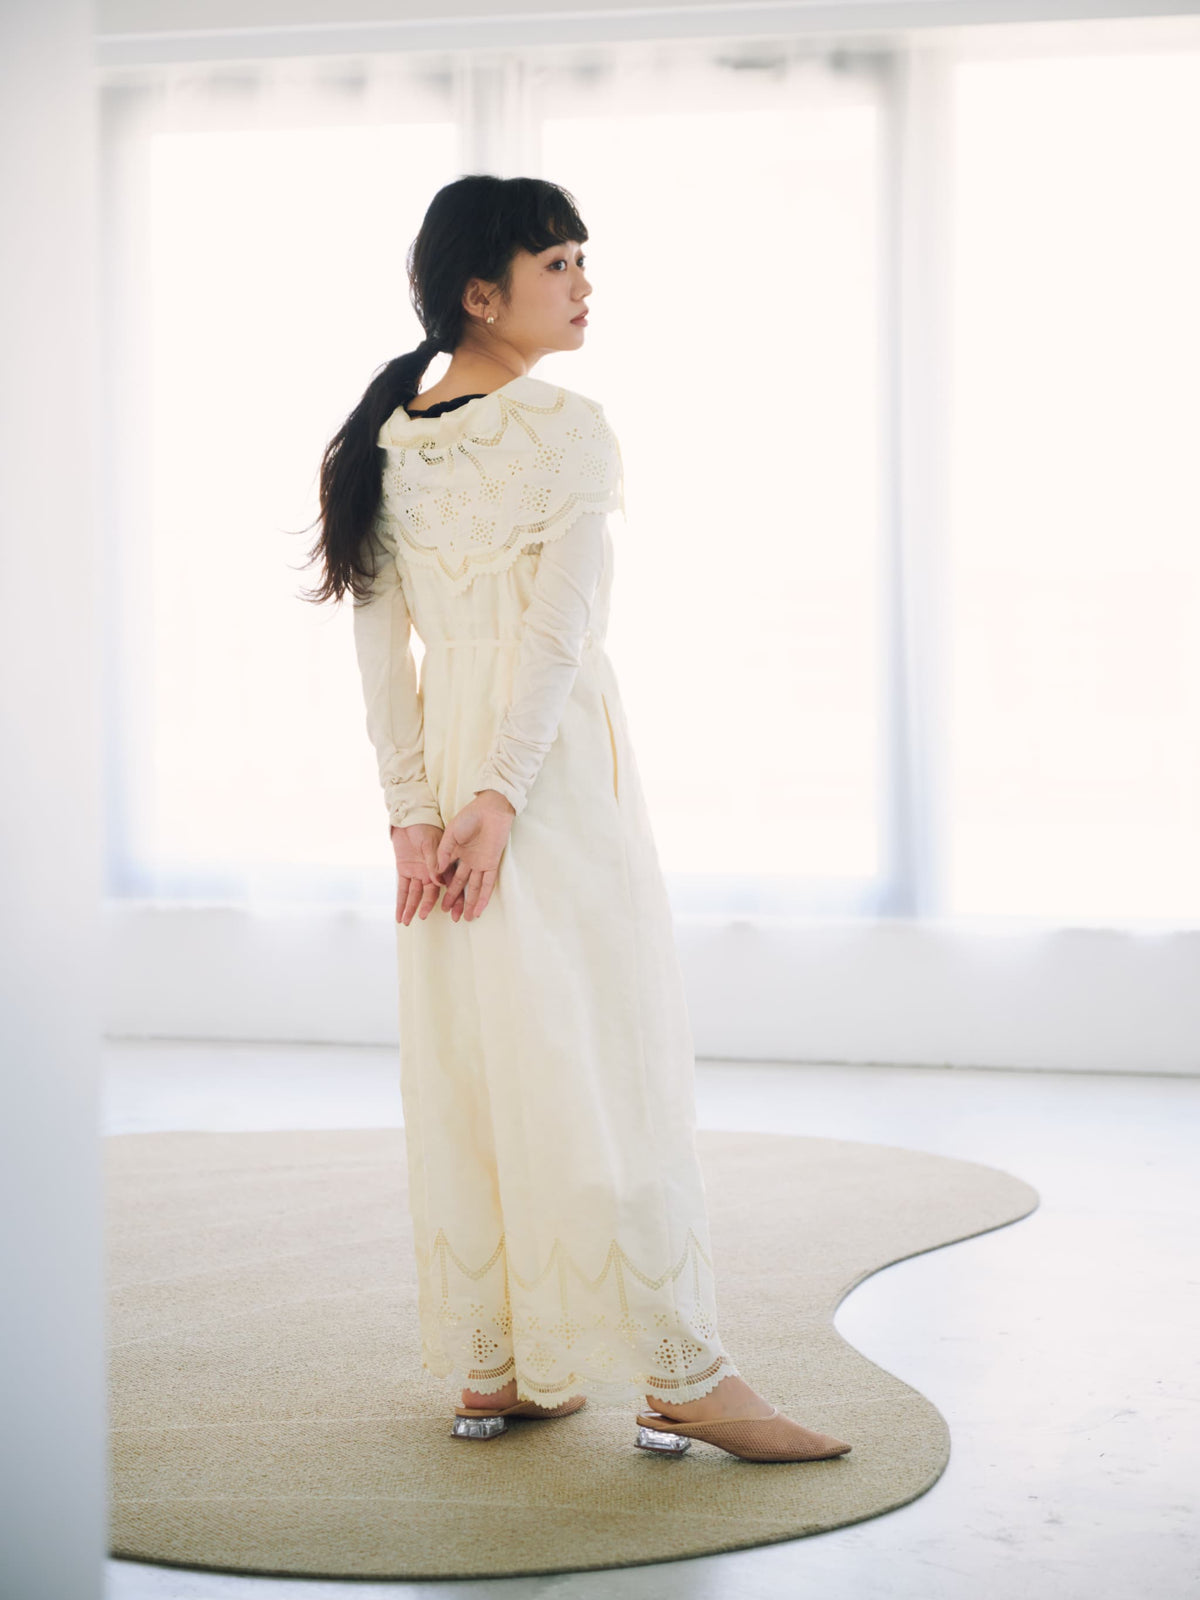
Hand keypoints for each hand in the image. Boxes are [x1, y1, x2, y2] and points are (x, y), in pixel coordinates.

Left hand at [391, 821, 445, 925]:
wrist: (408, 818)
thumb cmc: (424, 827)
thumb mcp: (430, 843)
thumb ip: (434, 862)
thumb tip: (439, 882)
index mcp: (442, 866)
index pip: (450, 887)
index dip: (454, 901)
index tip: (455, 914)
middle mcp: (430, 872)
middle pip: (431, 894)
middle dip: (428, 907)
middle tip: (424, 918)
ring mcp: (417, 873)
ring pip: (415, 895)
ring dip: (411, 907)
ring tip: (407, 921)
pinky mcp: (404, 871)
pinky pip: (402, 889)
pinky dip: (400, 902)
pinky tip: (399, 914)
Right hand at [435, 790, 515, 920]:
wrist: (489, 809)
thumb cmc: (469, 817)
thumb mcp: (451, 834)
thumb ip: (444, 852)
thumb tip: (436, 872)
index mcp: (455, 853)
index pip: (448, 875)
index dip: (443, 888)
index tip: (437, 901)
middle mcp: (468, 861)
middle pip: (461, 885)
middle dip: (454, 899)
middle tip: (449, 914)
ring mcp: (480, 863)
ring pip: (474, 888)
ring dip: (470, 903)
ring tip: (465, 917)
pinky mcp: (491, 863)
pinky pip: (488, 883)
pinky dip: (483, 896)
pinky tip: (479, 908)